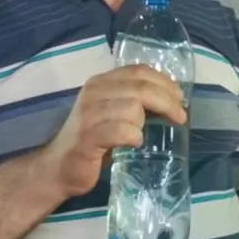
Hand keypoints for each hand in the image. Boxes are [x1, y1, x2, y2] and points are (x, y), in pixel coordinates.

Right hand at [44, 65, 187, 197]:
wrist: (58, 167)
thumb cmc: (92, 140)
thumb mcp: (112, 112)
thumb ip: (132, 100)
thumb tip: (171, 99)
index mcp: (101, 82)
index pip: (139, 71)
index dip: (164, 82)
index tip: (180, 97)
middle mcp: (93, 92)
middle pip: (141, 88)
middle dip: (167, 101)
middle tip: (180, 117)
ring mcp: (89, 114)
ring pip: (132, 108)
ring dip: (144, 122)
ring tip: (141, 134)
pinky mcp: (88, 138)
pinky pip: (122, 131)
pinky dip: (134, 137)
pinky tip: (135, 143)